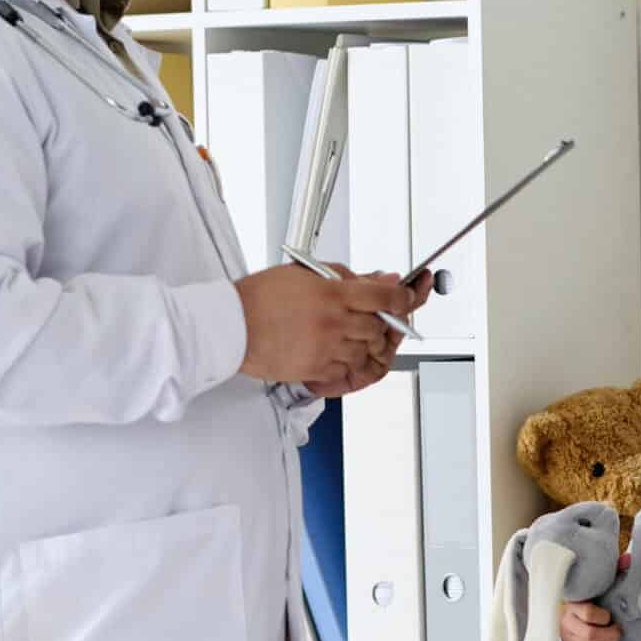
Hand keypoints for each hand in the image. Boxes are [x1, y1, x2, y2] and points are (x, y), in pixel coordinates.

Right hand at [236, 265, 416, 387]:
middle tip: (375, 315)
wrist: (231, 327)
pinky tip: (333, 347)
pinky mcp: (317, 368)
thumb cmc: (260, 297)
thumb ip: (346, 276)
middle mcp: (333, 322)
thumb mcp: (306, 272)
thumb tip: (381, 280)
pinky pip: (348, 367)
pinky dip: (347, 358)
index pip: (385, 296)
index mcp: (332, 294)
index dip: (404, 297)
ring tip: (346, 330)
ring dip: (364, 340)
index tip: (409, 297)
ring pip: (366, 349)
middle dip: (382, 321)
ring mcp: (326, 348)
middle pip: (379, 326)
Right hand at [560, 601, 620, 640]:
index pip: (589, 613)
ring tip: (610, 636)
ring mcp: (566, 639)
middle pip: (591, 635)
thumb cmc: (588, 603)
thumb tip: (621, 608)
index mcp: (572, 606)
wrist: (571, 613)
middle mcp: (566, 624)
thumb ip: (603, 601)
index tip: (610, 616)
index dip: (604, 616)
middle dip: (610, 634)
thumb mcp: (592, 597)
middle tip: (617, 629)